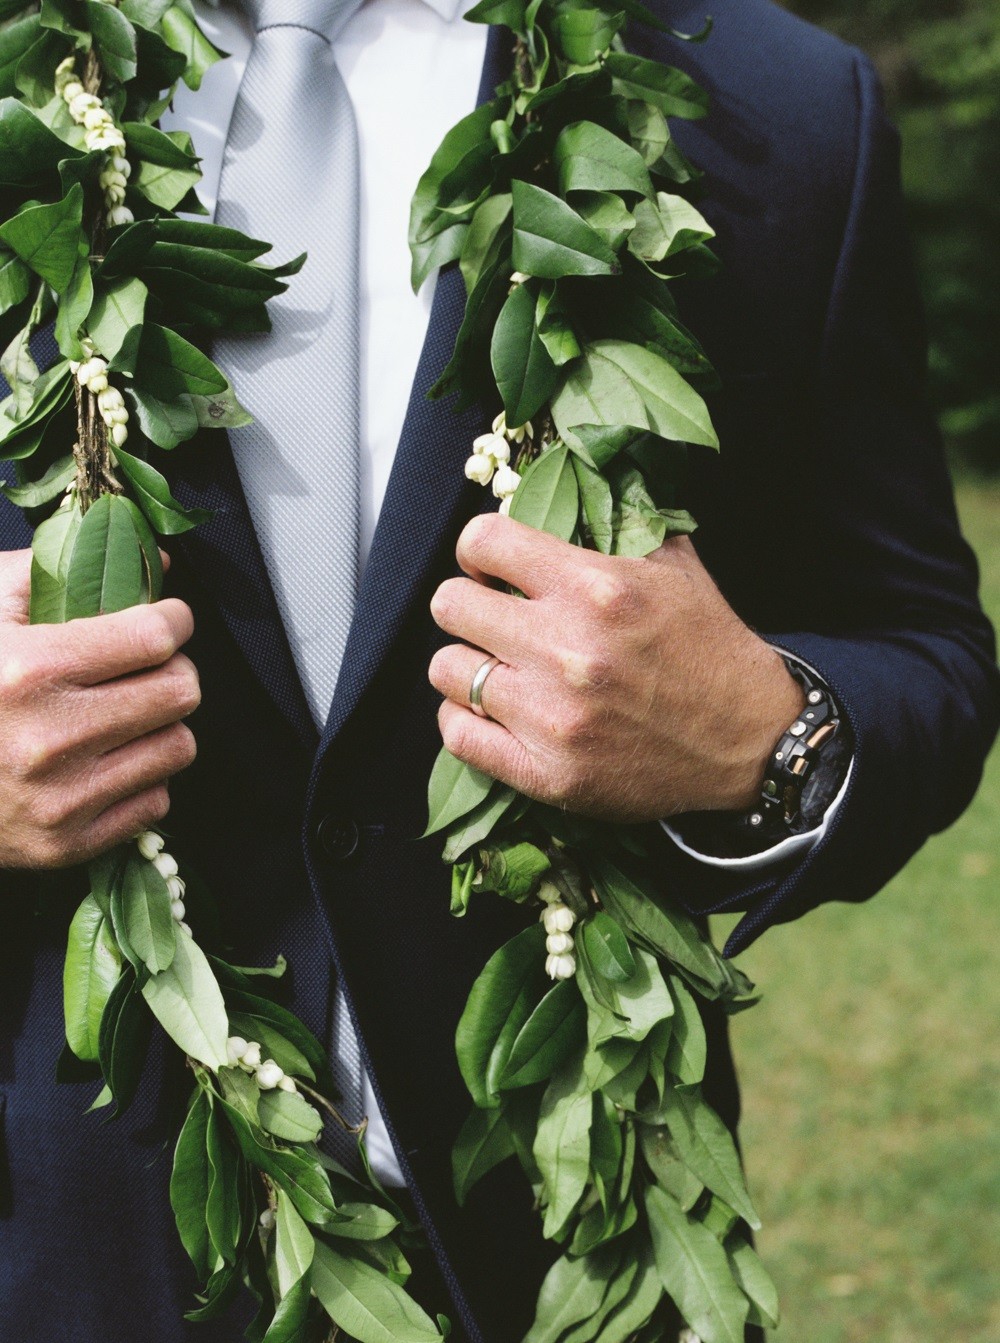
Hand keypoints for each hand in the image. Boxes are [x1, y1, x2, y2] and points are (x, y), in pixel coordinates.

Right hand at [0, 549, 199, 868]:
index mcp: (29, 671)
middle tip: (145, 668)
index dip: (173, 621)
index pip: (155, 637)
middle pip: (181, 691)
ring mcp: (61, 799)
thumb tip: (155, 561)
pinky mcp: (67, 844)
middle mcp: (50, 739)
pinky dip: (140, 778)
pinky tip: (103, 762)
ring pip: (178, 747)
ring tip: (122, 716)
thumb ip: (59, 571)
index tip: (167, 620)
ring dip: (159, 726)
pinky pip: (157, 800)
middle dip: (171, 670)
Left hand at [429, 515, 804, 822]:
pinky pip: (458, 736)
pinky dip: (464, 721)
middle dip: (467, 603)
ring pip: (446, 670)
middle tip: (490, 617)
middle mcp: (566, 648)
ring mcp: (552, 716)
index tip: (492, 567)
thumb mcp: (677, 567)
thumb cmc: (711, 650)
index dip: (479, 551)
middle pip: (449, 605)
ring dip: (466, 664)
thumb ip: (618, 526)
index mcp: (595, 588)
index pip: (483, 542)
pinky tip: (490, 713)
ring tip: (494, 668)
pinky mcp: (548, 773)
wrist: (752, 743)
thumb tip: (567, 491)